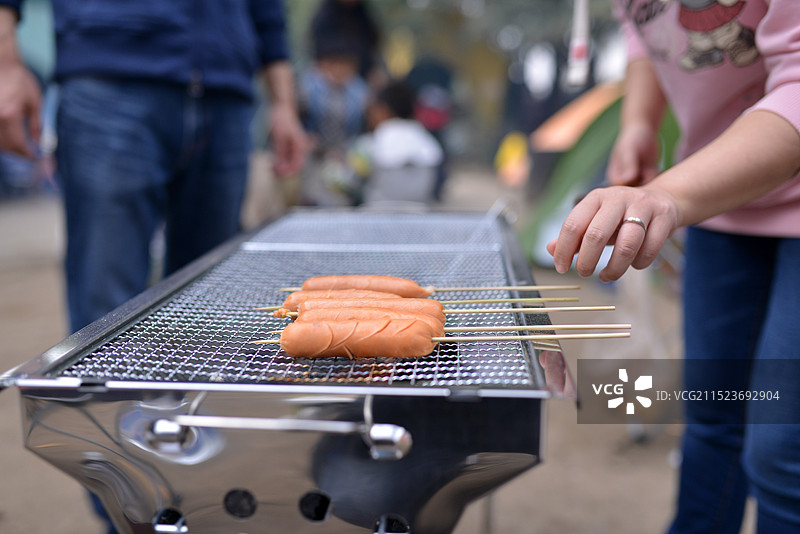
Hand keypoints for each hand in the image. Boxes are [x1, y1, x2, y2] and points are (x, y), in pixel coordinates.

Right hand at [0, 59, 40, 157]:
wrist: (1, 61)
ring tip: (19, 145)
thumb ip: (37, 124)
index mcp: (9, 115)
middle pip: (4, 146)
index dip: (27, 155)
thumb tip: (40, 143)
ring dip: (7, 147)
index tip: (36, 157)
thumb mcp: (35, 101)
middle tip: (28, 153)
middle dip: (17, 153)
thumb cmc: (19, 79)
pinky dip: (1, 138)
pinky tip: (8, 135)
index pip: (18, 144)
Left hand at [269, 104, 307, 176]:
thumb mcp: (279, 137)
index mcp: (301, 146)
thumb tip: (280, 167)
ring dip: (281, 167)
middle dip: (283, 171)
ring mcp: (295, 148)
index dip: (287, 172)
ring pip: (290, 163)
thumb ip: (280, 153)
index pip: (297, 166)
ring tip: (270, 167)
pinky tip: (272, 161)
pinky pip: (286, 158)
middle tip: (271, 170)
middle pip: (294, 166)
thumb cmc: (281, 120)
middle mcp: (300, 148)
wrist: (281, 107)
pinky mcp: (290, 146)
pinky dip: (280, 161)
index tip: (277, 173)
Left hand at [547, 184, 680, 281]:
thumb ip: (574, 234)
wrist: (663, 200)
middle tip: (584, 274)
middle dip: (587, 261)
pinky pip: (650, 249)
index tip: (562, 268)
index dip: (564, 250)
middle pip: (597, 234)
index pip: (573, 225)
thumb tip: (550, 249)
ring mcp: (643, 206)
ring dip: (614, 268)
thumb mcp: (596, 219)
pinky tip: (633, 265)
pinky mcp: (664, 218)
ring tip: (607, 276)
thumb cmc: (622, 216)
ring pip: (627, 245)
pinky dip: (639, 264)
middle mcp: (618, 198)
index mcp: (596, 198)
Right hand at [607, 121, 659, 185]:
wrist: (642, 130)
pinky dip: (657, 177)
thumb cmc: (632, 139)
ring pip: (646, 188)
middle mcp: (625, 180)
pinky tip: (656, 168)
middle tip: (647, 174)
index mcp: (615, 176)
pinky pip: (654, 182)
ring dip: (651, 181)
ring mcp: (637, 178)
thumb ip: (628, 165)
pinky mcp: (648, 174)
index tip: (639, 177)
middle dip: (643, 187)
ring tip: (651, 169)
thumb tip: (627, 180)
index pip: (622, 190)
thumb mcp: (629, 150)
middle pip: (634, 192)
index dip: (631, 188)